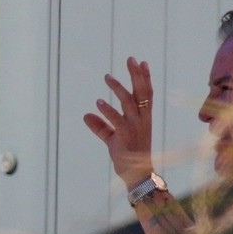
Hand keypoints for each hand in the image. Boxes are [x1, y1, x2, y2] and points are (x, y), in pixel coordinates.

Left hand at [82, 56, 155, 186]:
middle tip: (130, 58)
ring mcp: (136, 127)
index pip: (147, 93)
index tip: (142, 62)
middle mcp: (143, 119)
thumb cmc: (128, 154)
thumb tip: (86, 114)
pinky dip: (108, 111)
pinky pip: (117, 120)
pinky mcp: (126, 136)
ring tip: (106, 76)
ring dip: (118, 88)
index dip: (145, 77)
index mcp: (144, 117)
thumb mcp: (112, 137)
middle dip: (137, 74)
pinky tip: (98, 102)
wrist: (137, 174)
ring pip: (129, 102)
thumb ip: (101, 125)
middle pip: (142, 92)